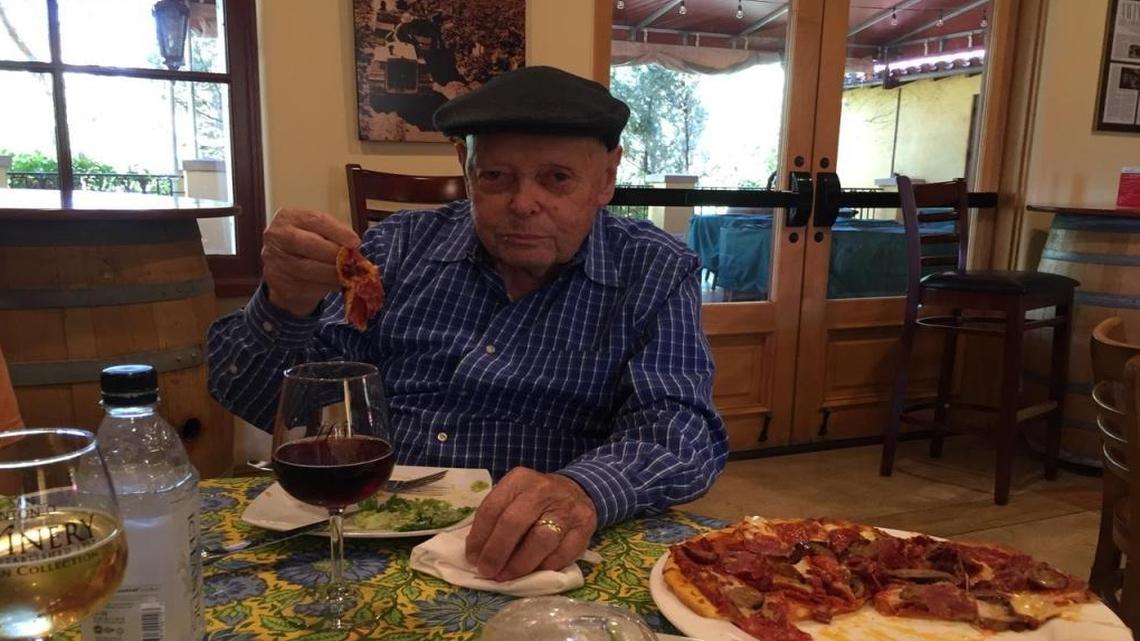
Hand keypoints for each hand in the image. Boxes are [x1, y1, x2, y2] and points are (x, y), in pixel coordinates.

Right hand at [261, 208, 359, 316]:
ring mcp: (276, 261)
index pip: (315, 220)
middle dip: (336, 253)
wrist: (282, 271)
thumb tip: (353, 246)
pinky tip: (335, 284)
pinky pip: (308, 286)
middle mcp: (277, 236)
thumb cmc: (304, 247)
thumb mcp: (315, 233)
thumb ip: (332, 235)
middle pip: (311, 244)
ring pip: (309, 269)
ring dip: (334, 273)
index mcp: (288, 217)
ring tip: (348, 274)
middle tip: (352, 261)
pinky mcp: (279, 283)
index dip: (338, 231)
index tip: (355, 242)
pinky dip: (326, 286)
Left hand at [465, 467, 596, 580]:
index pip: (493, 507)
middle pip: (514, 522)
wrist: (577, 492)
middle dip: (496, 552)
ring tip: (506, 576)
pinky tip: (531, 573)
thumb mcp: (514, 496)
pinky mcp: (584, 528)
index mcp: (519, 480)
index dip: (480, 536)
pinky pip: (562, 554)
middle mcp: (543, 490)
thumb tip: (476, 554)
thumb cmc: (535, 500)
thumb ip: (496, 518)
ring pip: (540, 541)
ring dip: (519, 564)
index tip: (472, 557)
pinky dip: (543, 568)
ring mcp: (566, 509)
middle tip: (487, 571)